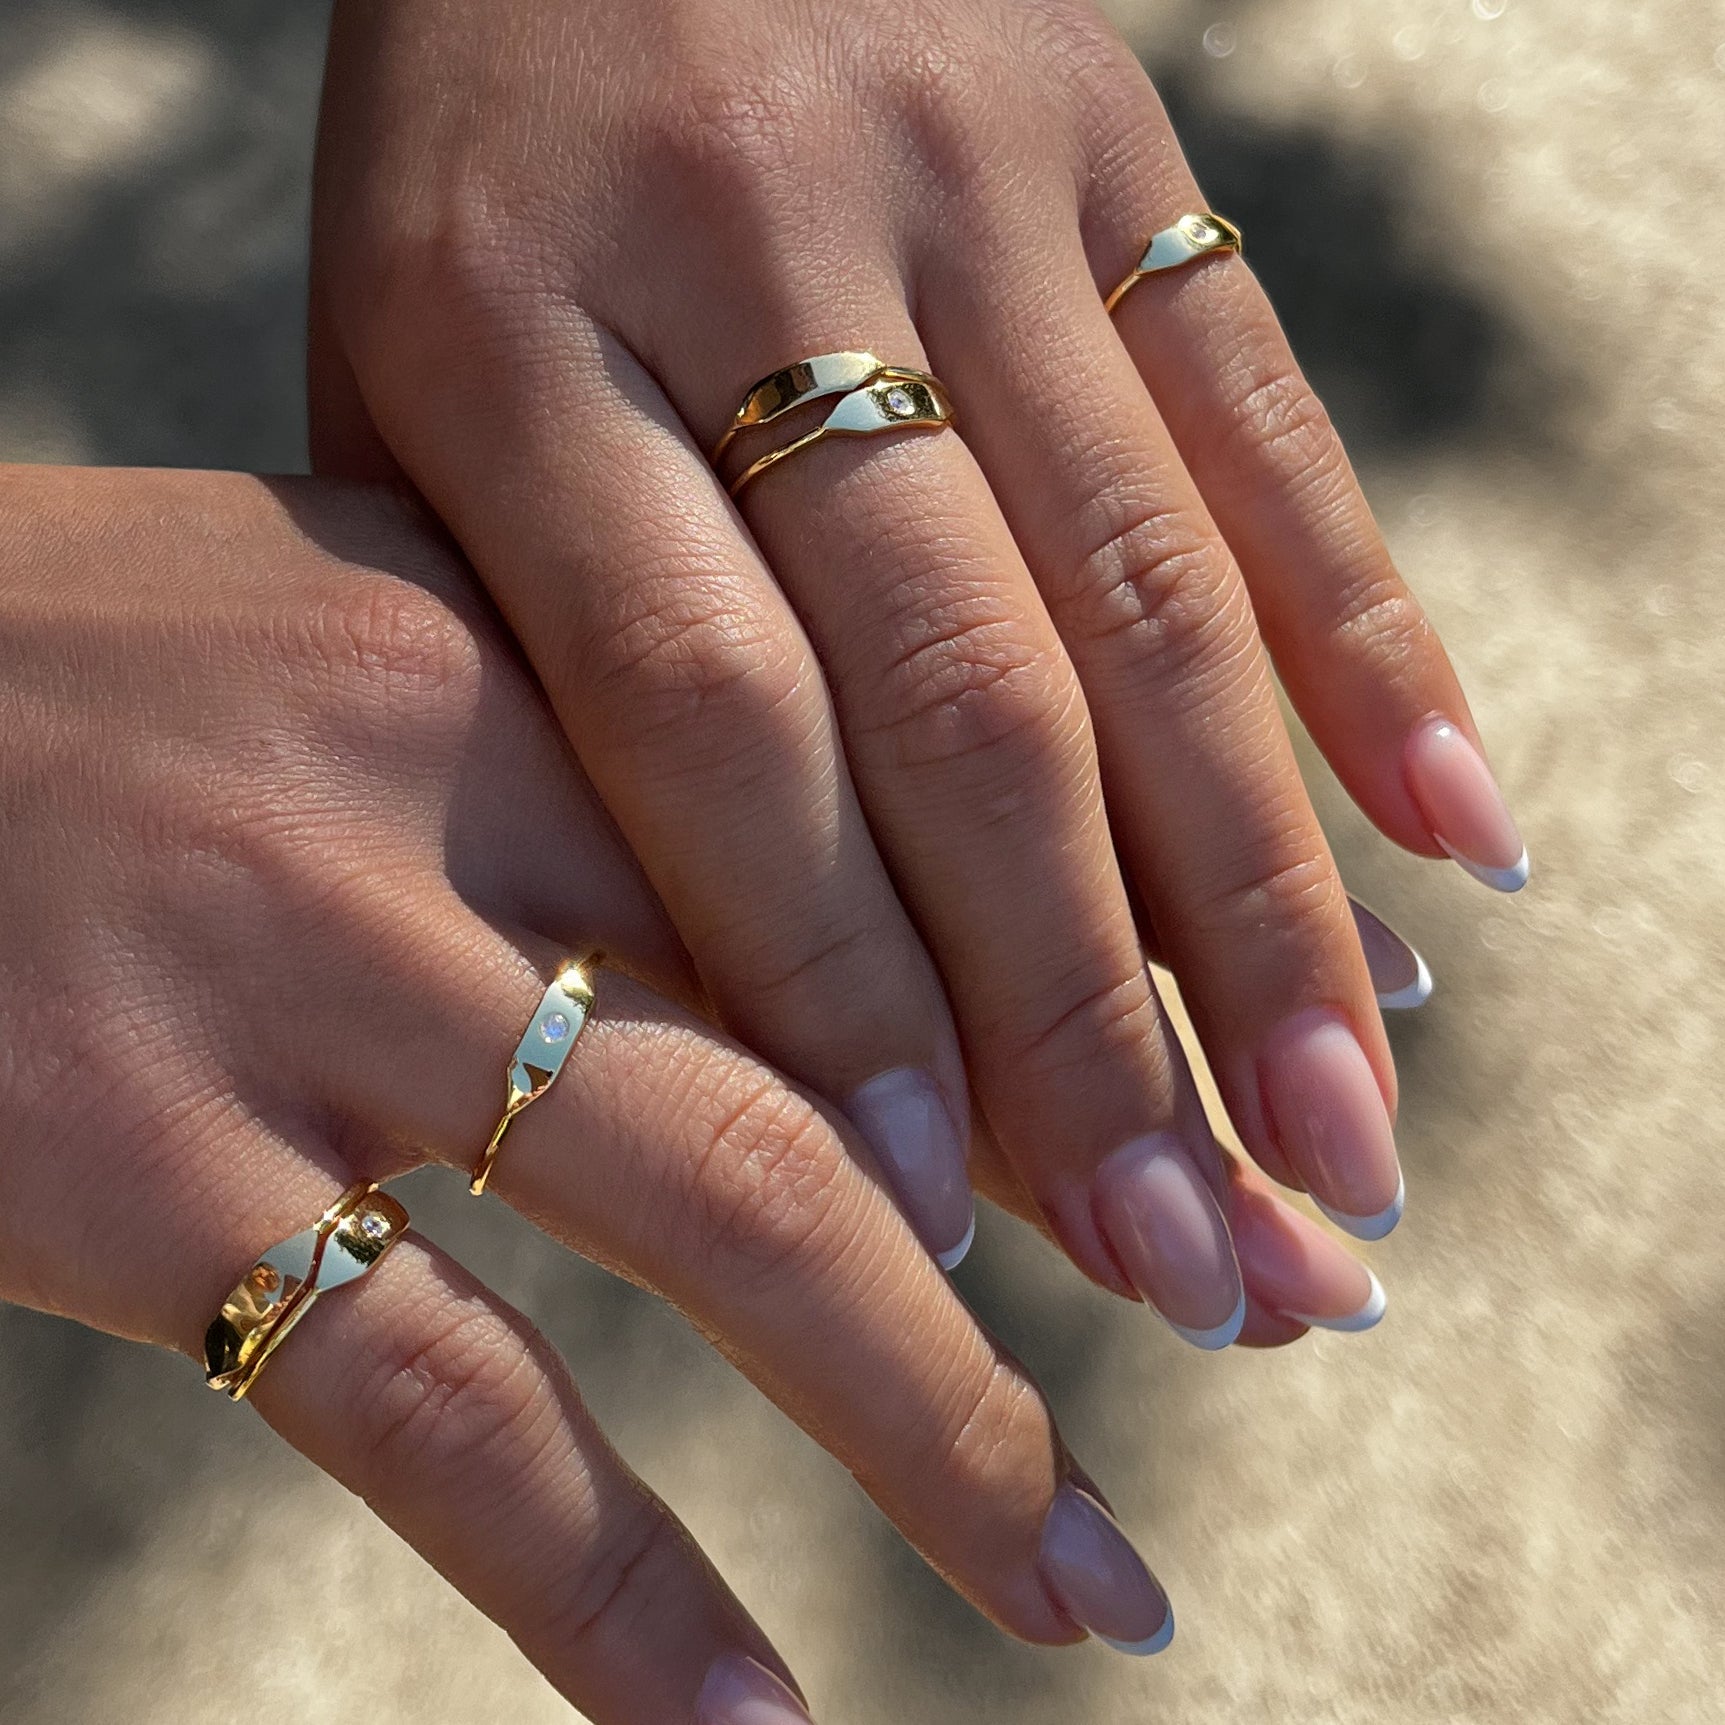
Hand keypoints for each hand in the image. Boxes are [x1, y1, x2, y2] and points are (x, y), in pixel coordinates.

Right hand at [0, 467, 1378, 1714]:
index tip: (1253, 1112)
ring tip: (1097, 1587)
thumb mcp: (367, 630)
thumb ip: (599, 739)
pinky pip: (433, 1413)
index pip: (892, 826)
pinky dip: (607, 1588)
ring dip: (931, 1424)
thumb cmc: (87, 672)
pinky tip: (753, 1722)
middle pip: (866, 1027)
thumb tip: (843, 897)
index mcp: (538, 634)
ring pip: (716, 1220)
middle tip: (1292, 1331)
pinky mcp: (148, 1175)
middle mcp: (463, 794)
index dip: (1095, 987)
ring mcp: (311, 988)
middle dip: (1098, 1204)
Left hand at [308, 0, 1525, 1303]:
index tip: (930, 1222)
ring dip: (1263, 900)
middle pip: (959, 700)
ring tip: (1340, 1139)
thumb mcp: (402, 400)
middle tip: (1196, 1266)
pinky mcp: (1116, 132)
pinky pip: (1264, 423)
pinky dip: (1372, 648)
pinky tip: (1453, 847)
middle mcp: (753, 250)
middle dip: (1088, 1016)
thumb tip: (776, 991)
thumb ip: (541, 671)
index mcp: (501, 332)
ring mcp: (965, 175)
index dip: (835, 991)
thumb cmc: (461, 176)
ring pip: (1149, 596)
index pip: (708, 726)